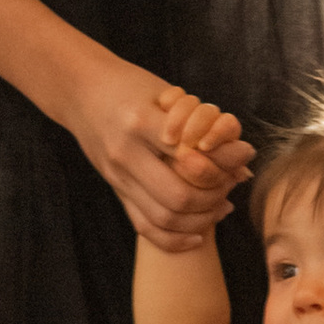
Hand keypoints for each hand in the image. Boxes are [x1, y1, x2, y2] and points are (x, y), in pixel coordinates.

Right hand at [70, 56, 249, 250]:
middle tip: (232, 184)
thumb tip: (244, 160)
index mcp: (140, 122)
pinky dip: (174, 239)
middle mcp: (125, 153)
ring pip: (164, 217)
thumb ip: (202, 124)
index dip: (223, 161)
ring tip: (221, 206)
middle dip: (214, 196)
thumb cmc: (130, 84)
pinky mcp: (115, 189)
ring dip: (200, 219)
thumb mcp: (166, 93)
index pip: (191, 155)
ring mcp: (116, 176)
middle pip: (179, 195)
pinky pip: (144, 226)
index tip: (243, 155)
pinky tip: (198, 235)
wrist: (79, 90)